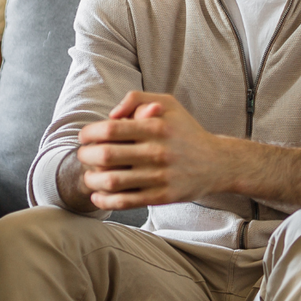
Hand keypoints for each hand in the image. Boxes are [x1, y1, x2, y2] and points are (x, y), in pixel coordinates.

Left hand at [75, 92, 235, 209]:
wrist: (217, 163)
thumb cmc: (186, 130)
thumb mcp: (168, 103)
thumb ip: (137, 99)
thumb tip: (111, 115)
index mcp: (156, 126)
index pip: (110, 130)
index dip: (89, 133)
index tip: (85, 137)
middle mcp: (157, 151)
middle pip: (106, 156)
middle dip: (86, 156)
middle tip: (84, 155)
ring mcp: (160, 176)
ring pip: (112, 182)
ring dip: (92, 180)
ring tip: (89, 176)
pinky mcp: (162, 196)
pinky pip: (125, 202)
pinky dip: (105, 200)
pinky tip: (98, 195)